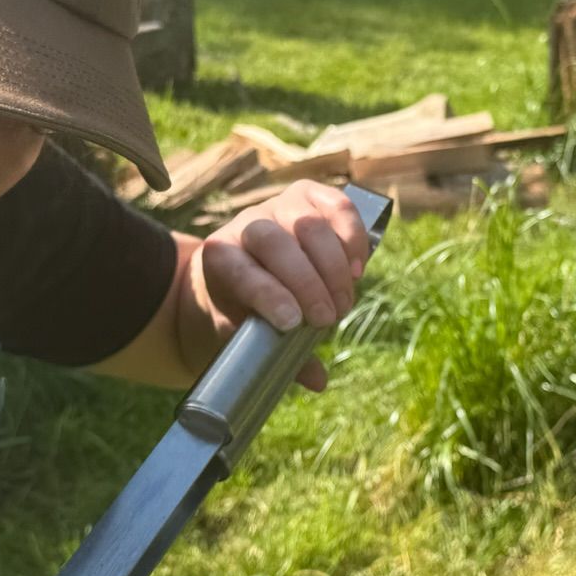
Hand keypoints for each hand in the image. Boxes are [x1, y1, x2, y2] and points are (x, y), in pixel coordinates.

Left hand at [186, 181, 376, 391]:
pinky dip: (351, 234)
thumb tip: (317, 381)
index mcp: (218, 260)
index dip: (268, 294)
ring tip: (344, 301)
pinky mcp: (306, 195)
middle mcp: (244, 226)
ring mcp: (276, 206)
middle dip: (307, 284)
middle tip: (329, 319)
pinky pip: (334, 203)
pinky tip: (357, 268)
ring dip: (333, 266)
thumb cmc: (245, 307)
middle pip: (274, 242)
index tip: (293, 323)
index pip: (240, 271)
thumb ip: (278, 355)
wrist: (246, 265)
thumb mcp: (248, 335)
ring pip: (306, 223)